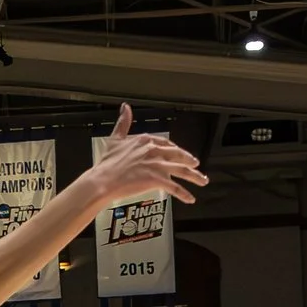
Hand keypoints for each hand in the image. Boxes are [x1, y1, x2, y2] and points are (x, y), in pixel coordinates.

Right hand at [83, 107, 205, 206]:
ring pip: (181, 170)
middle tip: (197, 166)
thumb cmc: (107, 162)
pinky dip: (184, 193)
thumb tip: (125, 107)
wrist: (103, 180)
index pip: (167, 144)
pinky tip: (190, 198)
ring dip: (194, 176)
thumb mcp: (115, 139)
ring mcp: (157, 165)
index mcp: (146, 140)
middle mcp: (154, 151)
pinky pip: (174, 187)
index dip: (176, 150)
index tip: (181, 154)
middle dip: (189, 161)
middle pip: (178, 156)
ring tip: (203, 181)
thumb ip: (123, 123)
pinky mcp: (156, 180)